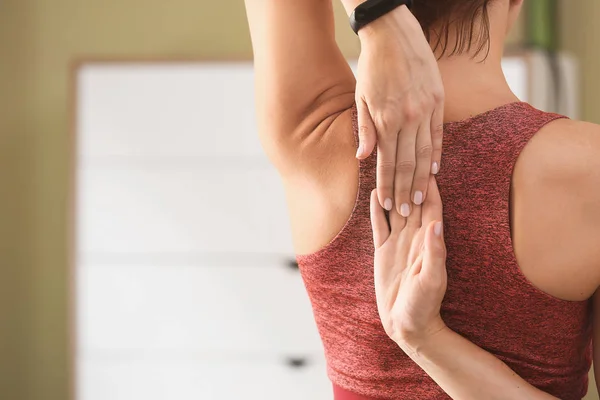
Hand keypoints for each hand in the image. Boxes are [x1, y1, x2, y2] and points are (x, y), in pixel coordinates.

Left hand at [356, 5, 444, 215]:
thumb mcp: (361, 99)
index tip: (389, 204)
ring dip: (422, 179)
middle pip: (409, 163)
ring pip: (426, 153)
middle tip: (407, 212)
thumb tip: (363, 158)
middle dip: (407, 190)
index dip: (388, 185)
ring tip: (422, 199)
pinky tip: (436, 171)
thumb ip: (364, 130)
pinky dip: (438, 154)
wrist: (393, 35)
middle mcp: (408, 118)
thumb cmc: (372, 68)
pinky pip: (439, 134)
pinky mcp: (438, 100)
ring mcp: (426, 110)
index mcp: (386, 120)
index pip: (388, 162)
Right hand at [369, 176, 446, 346]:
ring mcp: (398, 241)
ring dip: (391, 189)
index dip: (429, 187)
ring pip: (394, 208)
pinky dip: (376, 209)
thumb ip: (434, 252)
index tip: (428, 164)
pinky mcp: (384, 250)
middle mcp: (414, 236)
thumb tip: (435, 223)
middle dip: (409, 179)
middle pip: (411, 201)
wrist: (407, 323)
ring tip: (385, 167)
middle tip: (404, 155)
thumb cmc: (424, 304)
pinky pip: (379, 225)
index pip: (430, 207)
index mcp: (428, 240)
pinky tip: (372, 194)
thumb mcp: (431, 280)